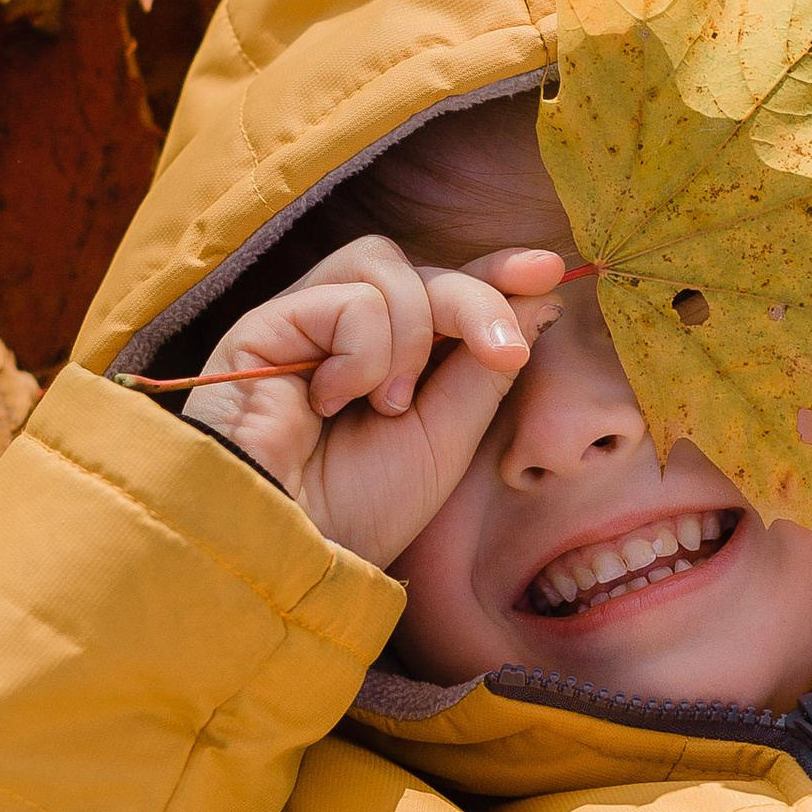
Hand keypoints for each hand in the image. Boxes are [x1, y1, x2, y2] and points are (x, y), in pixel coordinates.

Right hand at [179, 235, 564, 568]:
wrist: (292, 544)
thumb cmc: (362, 506)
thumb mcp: (446, 438)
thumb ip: (484, 369)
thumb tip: (539, 301)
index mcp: (392, 357)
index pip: (445, 288)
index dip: (494, 272)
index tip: (546, 270)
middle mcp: (346, 330)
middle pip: (422, 269)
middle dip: (474, 300)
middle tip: (503, 351)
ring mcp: (304, 322)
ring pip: (384, 266)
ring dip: (410, 336)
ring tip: (389, 404)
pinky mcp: (265, 324)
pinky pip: (347, 299)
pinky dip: (362, 353)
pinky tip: (332, 401)